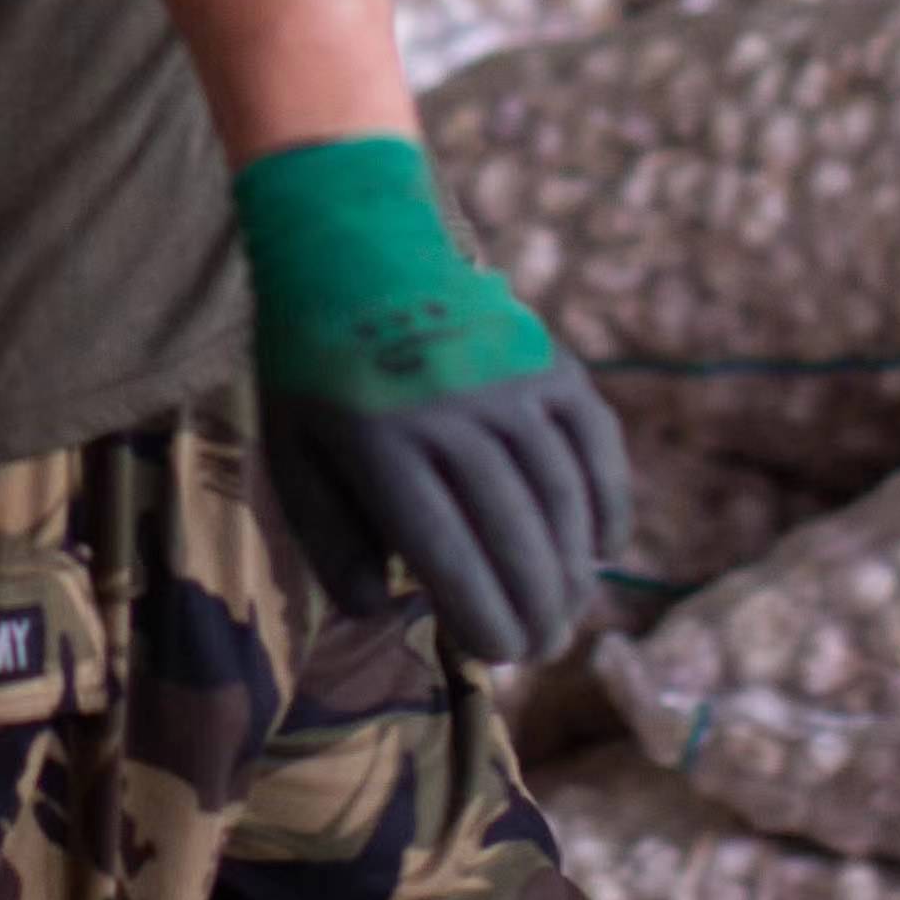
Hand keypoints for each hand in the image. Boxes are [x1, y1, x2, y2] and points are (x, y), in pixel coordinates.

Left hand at [236, 137, 632, 666]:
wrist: (356, 242)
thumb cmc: (316, 364)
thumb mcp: (293, 449)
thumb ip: (329, 536)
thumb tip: (384, 610)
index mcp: (381, 442)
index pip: (450, 556)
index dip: (484, 617)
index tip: (499, 656)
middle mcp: (453, 413)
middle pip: (515, 536)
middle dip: (535, 610)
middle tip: (537, 650)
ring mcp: (509, 382)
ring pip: (561, 500)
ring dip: (571, 571)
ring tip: (562, 615)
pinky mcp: (548, 359)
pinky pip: (594, 446)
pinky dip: (606, 503)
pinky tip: (600, 551)